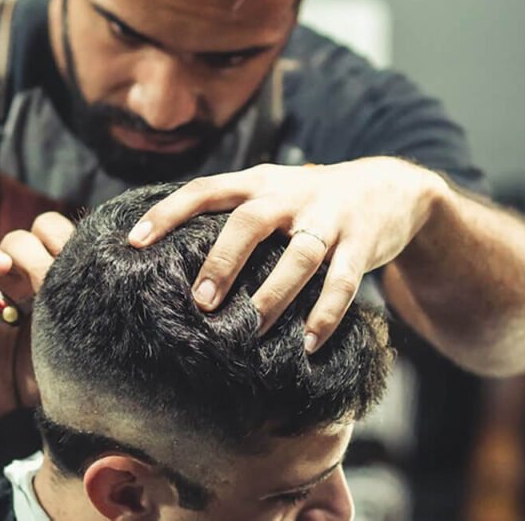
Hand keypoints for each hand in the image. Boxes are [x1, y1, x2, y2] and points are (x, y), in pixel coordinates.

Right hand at [0, 212, 73, 417]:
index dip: (58, 236)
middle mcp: (6, 272)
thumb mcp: (68, 340)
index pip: (47, 229)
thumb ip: (82, 316)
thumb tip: (117, 296)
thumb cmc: (44, 364)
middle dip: (25, 251)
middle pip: (10, 238)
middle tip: (37, 275)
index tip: (70, 260)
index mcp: (40, 269)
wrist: (5, 397)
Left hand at [128, 158, 446, 350]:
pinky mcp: (362, 242)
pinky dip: (327, 313)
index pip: (205, 190)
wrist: (390, 186)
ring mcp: (329, 217)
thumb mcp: (270, 191)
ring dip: (274, 295)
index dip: (167, 212)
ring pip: (300, 256)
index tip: (133, 242)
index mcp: (259, 182)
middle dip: (223, 261)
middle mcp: (290, 195)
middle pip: (250, 221)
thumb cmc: (310, 200)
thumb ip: (232, 213)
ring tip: (253, 329)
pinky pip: (344, 281)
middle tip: (200, 302)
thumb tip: (173, 253)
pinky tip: (310, 342)